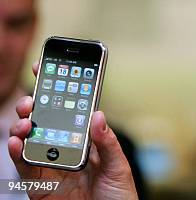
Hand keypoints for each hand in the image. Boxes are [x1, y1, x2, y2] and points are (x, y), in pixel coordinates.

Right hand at [7, 61, 137, 199]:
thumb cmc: (119, 197)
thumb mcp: (118, 166)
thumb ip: (106, 142)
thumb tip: (97, 114)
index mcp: (87, 140)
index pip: (70, 110)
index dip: (58, 89)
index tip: (45, 67)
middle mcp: (66, 149)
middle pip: (45, 121)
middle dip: (35, 105)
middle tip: (33, 98)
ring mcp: (51, 166)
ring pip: (30, 140)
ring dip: (23, 127)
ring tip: (26, 120)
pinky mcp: (40, 186)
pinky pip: (25, 167)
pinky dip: (18, 153)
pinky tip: (17, 142)